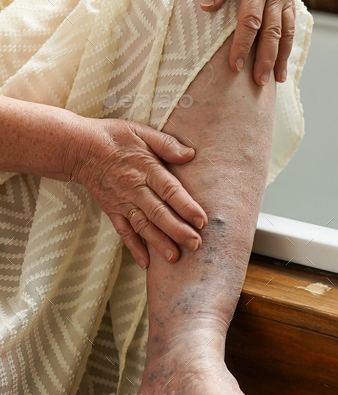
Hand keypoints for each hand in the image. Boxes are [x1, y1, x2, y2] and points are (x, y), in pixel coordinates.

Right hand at [71, 117, 206, 268]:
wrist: (78, 148)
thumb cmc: (114, 137)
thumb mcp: (142, 132)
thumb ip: (166, 144)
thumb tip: (190, 154)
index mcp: (146, 168)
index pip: (170, 190)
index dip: (186, 206)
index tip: (202, 221)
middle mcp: (134, 189)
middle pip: (159, 213)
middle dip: (178, 231)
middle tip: (196, 245)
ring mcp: (122, 202)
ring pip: (143, 226)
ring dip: (159, 243)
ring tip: (175, 258)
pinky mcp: (111, 210)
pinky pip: (123, 232)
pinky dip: (134, 248)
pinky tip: (146, 262)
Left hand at [200, 0, 295, 86]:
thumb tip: (207, 7)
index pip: (251, 20)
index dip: (244, 44)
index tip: (235, 66)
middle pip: (272, 31)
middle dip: (265, 58)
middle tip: (257, 83)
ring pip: (286, 30)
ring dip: (282, 56)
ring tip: (276, 80)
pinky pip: (291, 23)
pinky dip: (289, 44)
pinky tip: (284, 61)